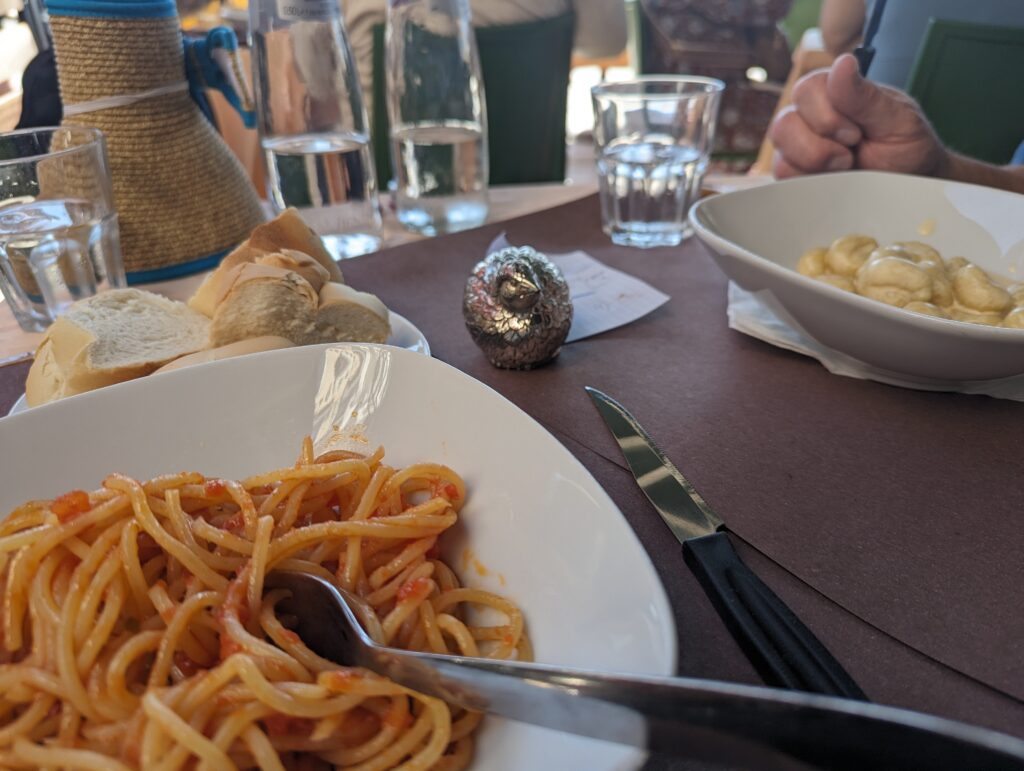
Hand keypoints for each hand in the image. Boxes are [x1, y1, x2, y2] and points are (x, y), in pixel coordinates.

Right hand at [770, 53, 947, 178]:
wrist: (908, 184)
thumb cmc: (905, 147)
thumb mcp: (897, 120)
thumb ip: (866, 96)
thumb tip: (843, 61)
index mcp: (835, 92)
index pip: (807, 89)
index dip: (826, 115)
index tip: (856, 134)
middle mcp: (810, 115)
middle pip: (785, 121)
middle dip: (820, 145)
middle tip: (851, 154)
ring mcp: (798, 144)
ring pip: (780, 148)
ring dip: (814, 162)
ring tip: (844, 167)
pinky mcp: (794, 171)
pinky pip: (781, 173)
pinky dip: (808, 179)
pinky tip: (831, 179)